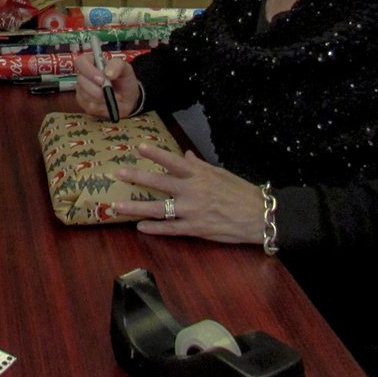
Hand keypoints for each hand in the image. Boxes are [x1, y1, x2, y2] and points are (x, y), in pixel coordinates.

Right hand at [73, 52, 141, 118]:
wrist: (128, 98)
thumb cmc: (124, 80)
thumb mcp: (126, 69)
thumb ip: (117, 66)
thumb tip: (107, 73)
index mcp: (91, 61)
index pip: (81, 62)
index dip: (89, 70)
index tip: (102, 79)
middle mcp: (83, 74)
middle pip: (80, 80)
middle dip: (95, 88)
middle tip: (108, 90)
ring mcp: (81, 89)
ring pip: (84, 94)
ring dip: (100, 97)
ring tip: (110, 96)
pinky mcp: (83, 103)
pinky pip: (88, 105)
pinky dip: (100, 105)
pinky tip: (107, 102)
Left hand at [112, 143, 263, 245]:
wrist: (259, 216)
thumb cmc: (241, 192)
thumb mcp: (221, 173)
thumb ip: (200, 166)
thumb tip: (185, 155)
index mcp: (200, 175)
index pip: (173, 162)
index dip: (156, 154)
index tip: (139, 147)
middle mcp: (193, 191)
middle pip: (159, 183)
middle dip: (137, 177)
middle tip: (118, 173)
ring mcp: (193, 211)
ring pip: (159, 209)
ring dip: (136, 207)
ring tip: (118, 206)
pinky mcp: (196, 229)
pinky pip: (171, 229)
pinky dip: (154, 228)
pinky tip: (140, 227)